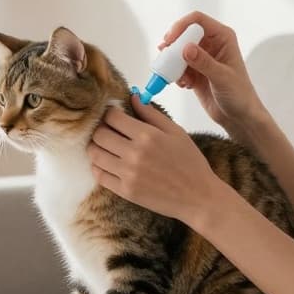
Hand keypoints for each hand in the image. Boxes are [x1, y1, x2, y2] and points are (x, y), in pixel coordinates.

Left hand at [87, 93, 220, 223]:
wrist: (198, 197)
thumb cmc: (190, 162)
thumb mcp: (176, 132)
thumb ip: (151, 113)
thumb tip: (133, 96)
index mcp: (147, 136)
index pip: (113, 117)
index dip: (110, 113)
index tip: (113, 116)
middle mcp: (135, 154)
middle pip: (99, 134)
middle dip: (100, 129)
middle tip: (107, 130)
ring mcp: (128, 174)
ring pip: (95, 154)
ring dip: (95, 147)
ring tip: (104, 146)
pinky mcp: (125, 191)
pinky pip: (100, 175)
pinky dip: (98, 167)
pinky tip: (106, 163)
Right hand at [157, 11, 261, 137]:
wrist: (239, 116)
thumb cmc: (240, 95)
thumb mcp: (222, 78)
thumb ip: (204, 62)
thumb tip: (186, 48)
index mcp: (222, 37)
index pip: (197, 20)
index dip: (181, 26)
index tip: (170, 40)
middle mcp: (211, 43)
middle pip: (183, 34)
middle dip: (172, 46)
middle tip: (165, 58)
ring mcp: (201, 57)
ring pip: (177, 51)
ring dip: (172, 62)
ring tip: (177, 77)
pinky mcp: (193, 70)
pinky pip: (177, 66)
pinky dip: (175, 74)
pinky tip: (185, 85)